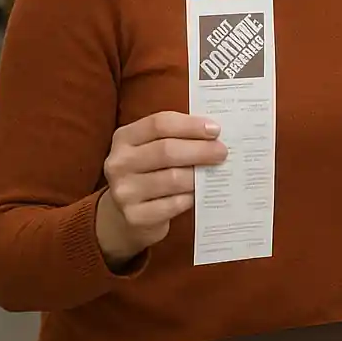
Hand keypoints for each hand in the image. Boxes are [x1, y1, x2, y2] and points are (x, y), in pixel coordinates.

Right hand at [96, 111, 227, 268]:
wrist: (126, 216)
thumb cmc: (150, 173)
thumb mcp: (152, 148)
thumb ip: (177, 137)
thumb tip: (215, 133)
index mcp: (124, 138)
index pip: (159, 124)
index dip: (190, 125)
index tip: (215, 129)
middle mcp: (119, 163)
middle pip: (167, 150)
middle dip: (201, 150)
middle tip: (222, 152)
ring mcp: (124, 191)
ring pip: (173, 178)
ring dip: (199, 175)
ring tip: (215, 172)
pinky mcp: (135, 216)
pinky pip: (175, 203)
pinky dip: (192, 197)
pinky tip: (199, 193)